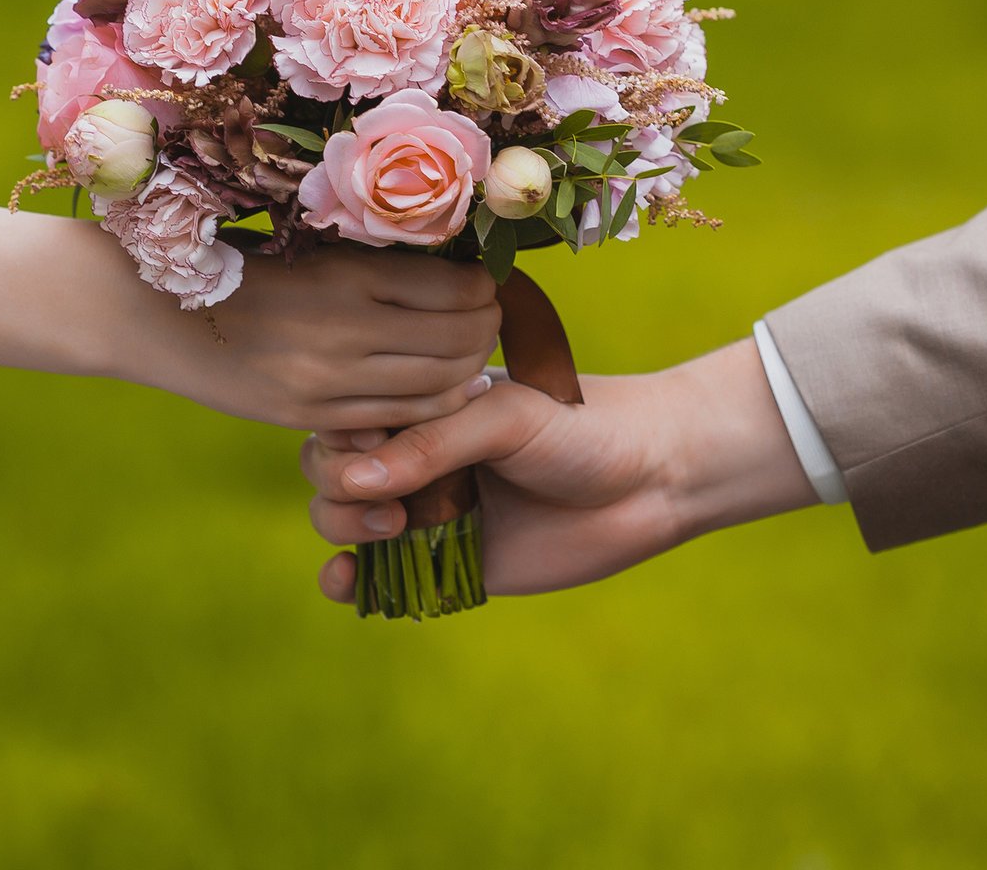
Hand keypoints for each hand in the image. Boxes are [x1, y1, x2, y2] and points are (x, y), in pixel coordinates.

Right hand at [145, 246, 500, 431]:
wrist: (148, 313)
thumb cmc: (232, 264)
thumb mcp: (305, 249)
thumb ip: (370, 261)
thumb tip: (450, 262)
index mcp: (343, 274)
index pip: (452, 287)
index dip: (485, 285)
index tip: (488, 277)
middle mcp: (342, 331)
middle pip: (457, 341)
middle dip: (488, 327)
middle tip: (493, 313)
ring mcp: (327, 383)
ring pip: (437, 386)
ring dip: (470, 368)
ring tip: (475, 349)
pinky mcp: (310, 418)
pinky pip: (398, 419)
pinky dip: (433, 404)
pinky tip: (440, 387)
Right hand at [299, 338, 817, 598]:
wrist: (654, 476)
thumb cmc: (583, 425)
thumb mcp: (507, 418)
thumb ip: (433, 444)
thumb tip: (352, 480)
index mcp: (425, 403)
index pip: (345, 414)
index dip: (340, 434)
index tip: (368, 444)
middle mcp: (417, 453)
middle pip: (331, 470)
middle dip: (338, 486)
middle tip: (391, 502)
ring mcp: (429, 508)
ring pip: (344, 521)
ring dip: (342, 529)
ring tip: (391, 530)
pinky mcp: (450, 563)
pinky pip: (381, 577)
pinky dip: (351, 582)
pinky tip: (350, 583)